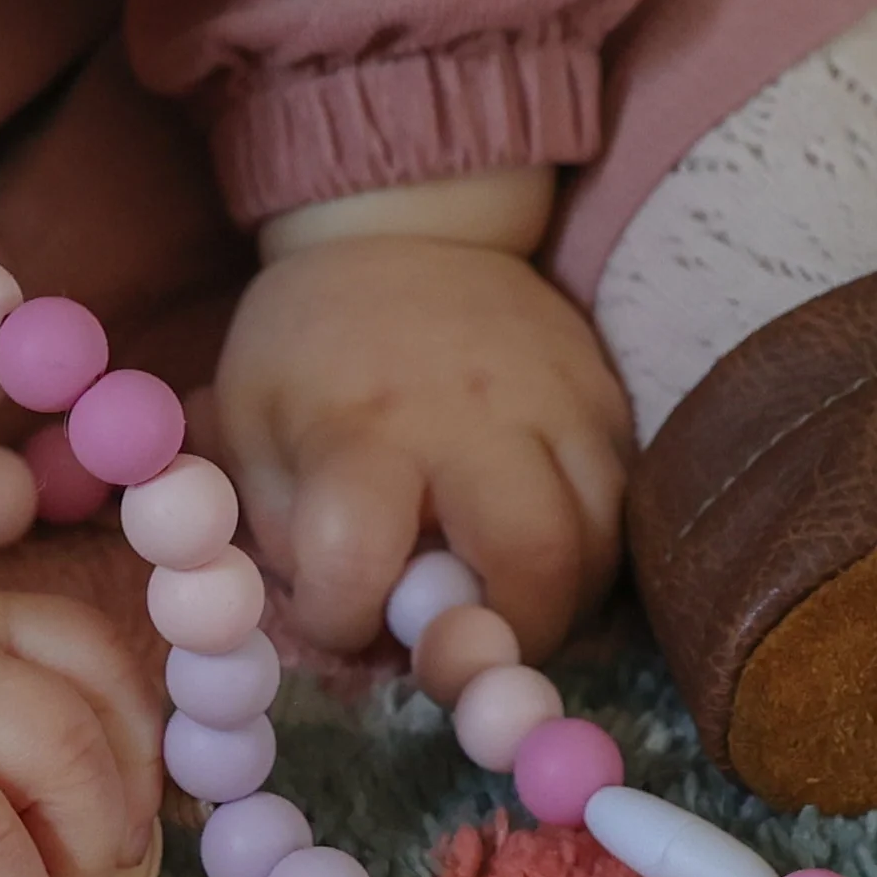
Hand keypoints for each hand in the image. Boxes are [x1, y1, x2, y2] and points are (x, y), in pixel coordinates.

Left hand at [213, 235, 631, 654]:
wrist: (407, 230)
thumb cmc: (313, 345)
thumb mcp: (250, 423)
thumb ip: (283, 530)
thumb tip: (346, 622)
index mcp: (362, 422)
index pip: (356, 556)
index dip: (343, 618)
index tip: (338, 615)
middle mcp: (472, 415)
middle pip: (532, 560)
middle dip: (505, 637)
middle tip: (471, 646)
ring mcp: (558, 403)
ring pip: (602, 544)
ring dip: (561, 606)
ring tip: (509, 607)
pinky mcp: (607, 400)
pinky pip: (626, 507)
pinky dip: (592, 557)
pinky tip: (545, 559)